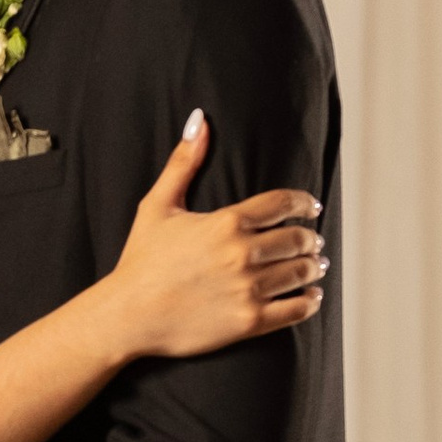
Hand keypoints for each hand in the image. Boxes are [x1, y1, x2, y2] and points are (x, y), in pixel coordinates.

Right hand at [112, 111, 325, 358]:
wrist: (127, 316)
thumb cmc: (140, 261)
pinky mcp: (249, 321)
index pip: (283, 203)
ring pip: (301, 272)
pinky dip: (310, 300)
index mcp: (226, 222)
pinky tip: (311, 295)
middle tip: (313, 241)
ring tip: (315, 266)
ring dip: (313, 267)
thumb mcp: (157, 206)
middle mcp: (242, 254)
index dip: (304, 203)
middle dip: (310, 239)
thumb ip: (183, 163)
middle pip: (298, 239)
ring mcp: (248, 289)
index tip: (311, 207)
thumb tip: (200, 120)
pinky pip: (296, 309)